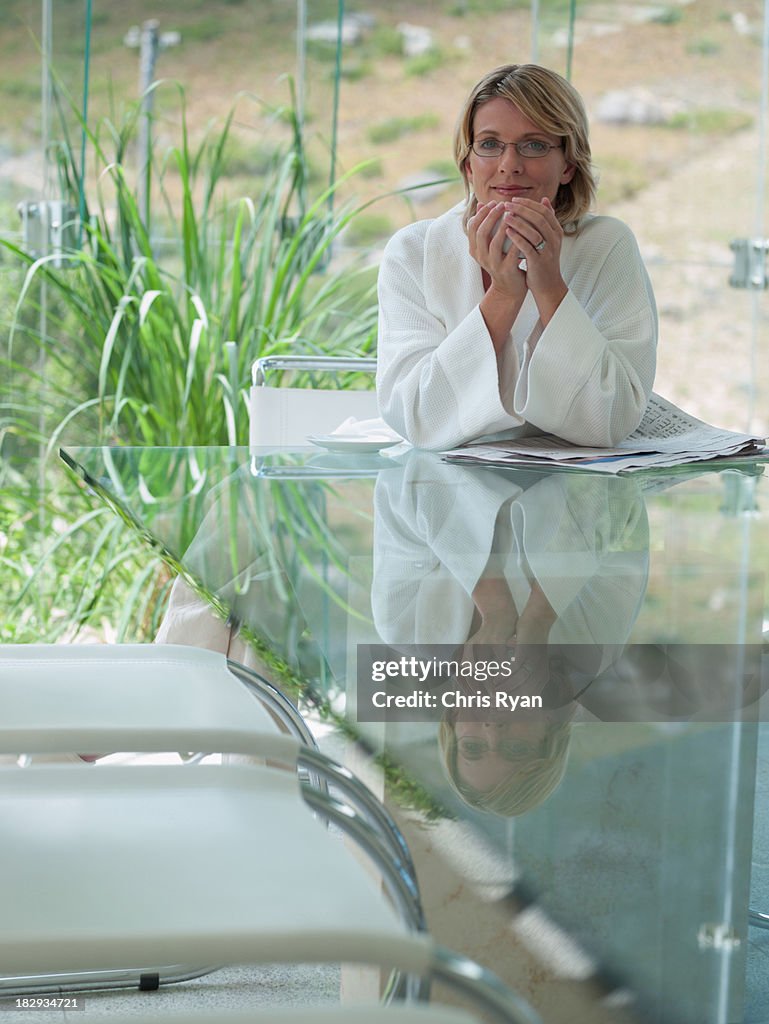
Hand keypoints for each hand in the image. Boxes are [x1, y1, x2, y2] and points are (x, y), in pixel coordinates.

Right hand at [468, 201, 527, 304]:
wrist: (509, 288)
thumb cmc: (501, 261)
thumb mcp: (490, 245)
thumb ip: (486, 227)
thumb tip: (482, 204)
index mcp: (475, 250)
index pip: (472, 227)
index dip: (481, 213)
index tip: (493, 203)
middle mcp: (481, 257)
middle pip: (481, 233)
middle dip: (491, 216)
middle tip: (502, 205)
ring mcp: (493, 265)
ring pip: (495, 242)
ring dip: (503, 226)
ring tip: (512, 214)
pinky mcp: (507, 270)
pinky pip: (511, 252)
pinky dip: (517, 239)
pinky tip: (523, 229)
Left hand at [502, 197, 567, 320]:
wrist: (548, 285)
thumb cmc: (543, 260)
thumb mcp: (548, 238)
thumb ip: (546, 221)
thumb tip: (544, 199)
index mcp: (556, 231)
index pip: (544, 211)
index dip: (529, 203)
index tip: (514, 199)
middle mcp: (554, 239)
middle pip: (539, 218)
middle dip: (522, 209)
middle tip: (507, 204)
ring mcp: (547, 251)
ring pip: (534, 231)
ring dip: (519, 222)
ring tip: (505, 215)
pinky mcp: (539, 262)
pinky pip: (527, 247)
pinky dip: (517, 238)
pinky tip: (507, 232)